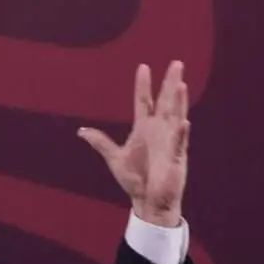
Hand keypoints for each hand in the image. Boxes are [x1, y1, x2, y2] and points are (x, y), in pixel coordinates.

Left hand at [78, 61, 190, 227]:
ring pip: (176, 116)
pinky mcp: (176, 157)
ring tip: (181, 84)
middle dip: (170, 83)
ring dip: (179, 101)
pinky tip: (183, 122)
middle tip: (176, 63)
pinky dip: (180, 133)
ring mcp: (170, 142)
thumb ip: (100, 142)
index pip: (144, 101)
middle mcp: (159, 130)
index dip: (143, 85)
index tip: (143, 67)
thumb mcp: (114, 157)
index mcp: (144, 129)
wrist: (147, 199)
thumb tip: (81, 130)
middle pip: (165, 102)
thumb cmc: (134, 179)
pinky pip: (179, 143)